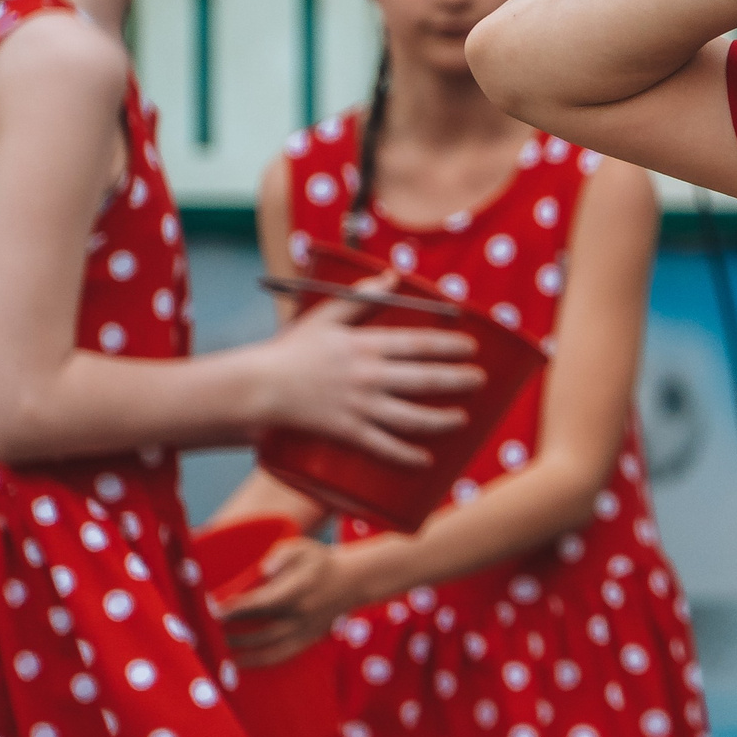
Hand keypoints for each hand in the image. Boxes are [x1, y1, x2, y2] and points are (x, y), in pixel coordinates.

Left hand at [215, 536, 357, 666]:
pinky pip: (280, 656)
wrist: (354, 580)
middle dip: (227, 632)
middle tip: (200, 631)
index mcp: (298, 591)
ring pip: (266, 647)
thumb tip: (262, 569)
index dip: (233, 609)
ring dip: (238, 649)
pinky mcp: (307, 640)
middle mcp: (302, 615)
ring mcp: (305, 630)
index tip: (209, 610)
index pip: (259, 604)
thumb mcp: (304, 547)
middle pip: (257, 629)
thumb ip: (282, 554)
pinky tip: (237, 664)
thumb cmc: (321, 561)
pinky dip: (257, 662)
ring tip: (213, 647)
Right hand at [254, 279, 483, 465]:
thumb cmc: (292, 349)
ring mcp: (359, 406)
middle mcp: (368, 376)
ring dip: (442, 420)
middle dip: (458, 380)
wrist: (257, 386)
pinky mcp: (346, 431)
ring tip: (463, 419)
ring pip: (412, 416)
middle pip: (425, 379)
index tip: (472, 347)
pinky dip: (406, 455)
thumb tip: (393, 276)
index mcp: (365, 345)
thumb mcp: (325, 316)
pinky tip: (426, 460)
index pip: (420, 344)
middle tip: (479, 380)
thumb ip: (362, 297)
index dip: (451, 345)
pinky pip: (383, 446)